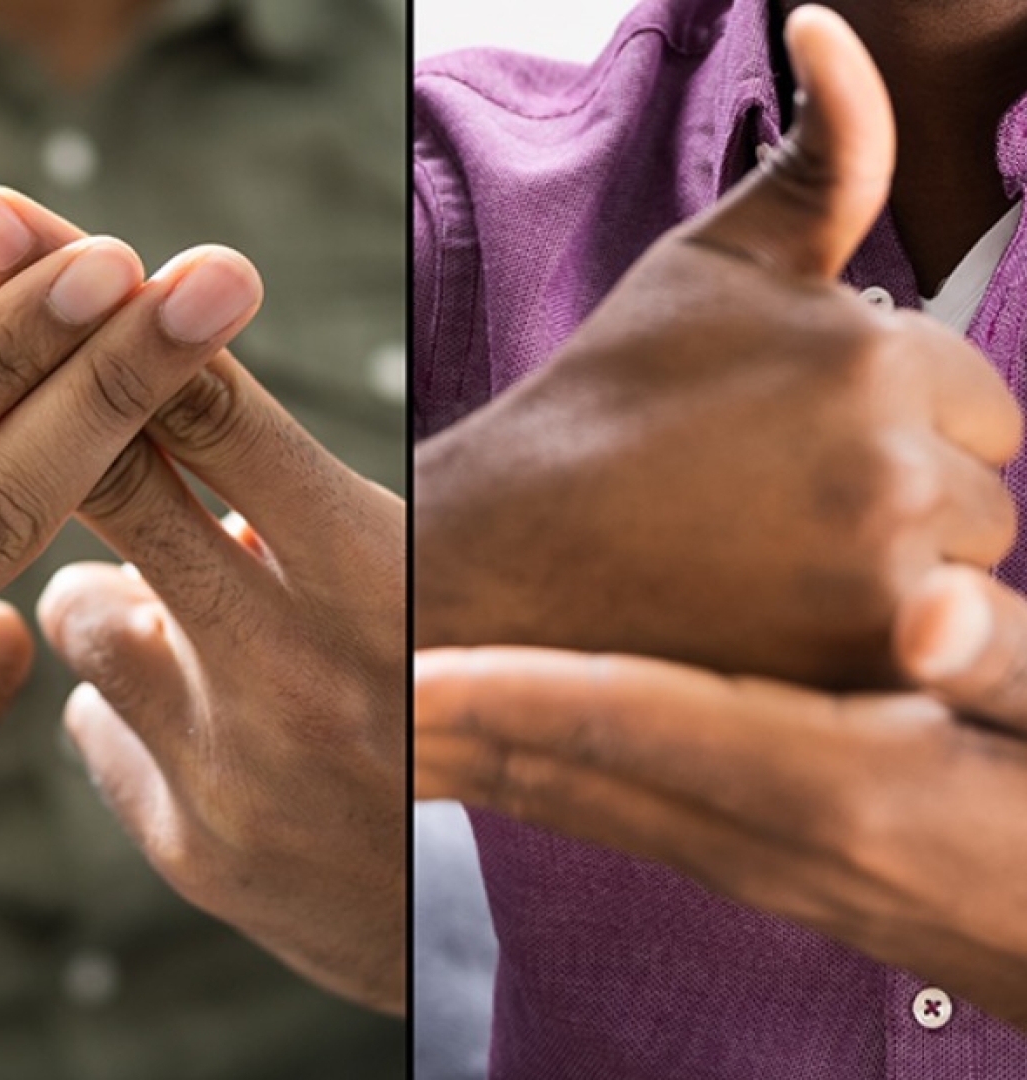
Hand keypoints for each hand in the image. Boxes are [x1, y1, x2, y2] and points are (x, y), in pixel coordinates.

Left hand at [0, 186, 404, 1012]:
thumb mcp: (406, 569)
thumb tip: (150, 399)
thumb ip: (283, 494)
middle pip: (102, 472)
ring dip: (114, 592)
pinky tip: (219, 738)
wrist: (493, 917)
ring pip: (79, 606)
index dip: (85, 301)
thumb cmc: (459, 691)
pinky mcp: (191, 842)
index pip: (205, 408)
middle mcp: (300, 662)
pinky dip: (137, 704)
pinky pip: (97, 719)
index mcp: (378, 570)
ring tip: (214, 633)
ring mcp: (233, 761)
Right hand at [412, 7, 1019, 688]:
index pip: (982, 404)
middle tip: (768, 514)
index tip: (786, 450)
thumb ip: (822, 156)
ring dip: (894, 582)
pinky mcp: (850, 678)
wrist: (494, 562)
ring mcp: (878, 584)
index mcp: (873, 358)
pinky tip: (775, 629)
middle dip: (906, 506)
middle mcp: (894, 468)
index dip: (895, 427)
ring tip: (764, 571)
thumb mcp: (707, 267)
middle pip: (984, 501)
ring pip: (965, 585)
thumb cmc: (599, 410)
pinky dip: (872, 654)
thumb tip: (837, 21)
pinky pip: (930, 663)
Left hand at [414, 560, 1026, 1030]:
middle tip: (334, 666)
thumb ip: (1006, 669)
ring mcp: (746, 858)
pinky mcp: (750, 861)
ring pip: (566, 792)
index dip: (510, 694)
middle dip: (440, 721)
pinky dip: (518, 766)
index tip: (404, 670)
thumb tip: (930, 613)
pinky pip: (601, 806)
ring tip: (363, 687)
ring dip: (461, 746)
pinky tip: (469, 739)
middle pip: (563, 765)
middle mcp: (764, 832)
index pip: (634, 723)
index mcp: (834, 786)